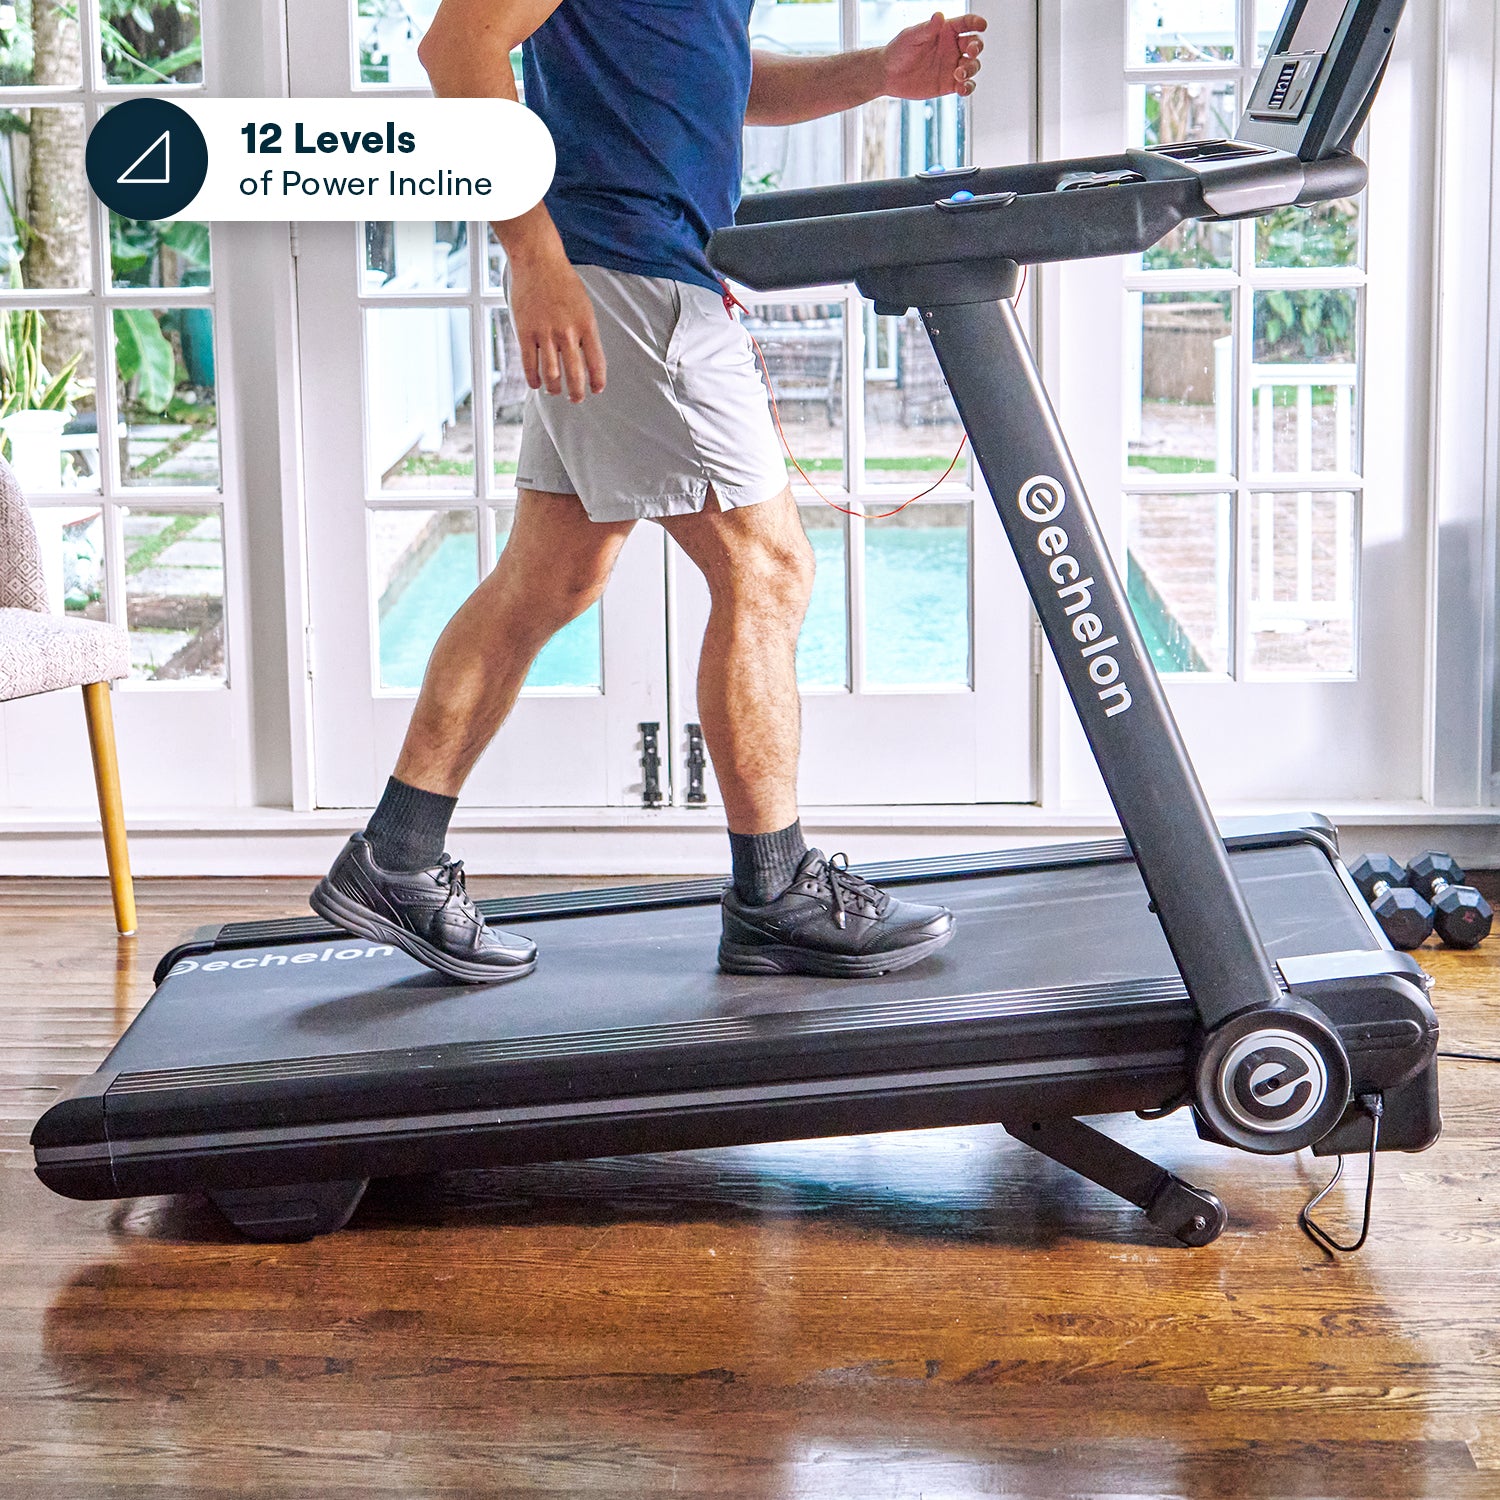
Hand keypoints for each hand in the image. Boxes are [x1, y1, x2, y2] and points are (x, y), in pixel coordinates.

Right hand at [507, 242, 606, 401]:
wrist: (539, 261)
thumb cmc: (563, 283)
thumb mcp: (584, 306)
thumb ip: (585, 332)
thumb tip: (586, 359)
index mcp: (586, 325)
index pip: (596, 362)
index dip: (597, 381)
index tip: (597, 390)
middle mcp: (567, 332)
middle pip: (575, 374)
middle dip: (577, 392)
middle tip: (576, 399)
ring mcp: (545, 333)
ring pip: (551, 374)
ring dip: (554, 388)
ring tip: (555, 392)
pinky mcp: (525, 332)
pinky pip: (529, 364)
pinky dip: (533, 379)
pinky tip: (536, 384)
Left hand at [882, 11, 985, 99]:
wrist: (889, 75)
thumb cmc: (899, 50)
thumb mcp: (911, 36)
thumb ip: (927, 28)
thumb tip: (939, 16)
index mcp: (946, 31)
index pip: (966, 24)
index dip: (976, 23)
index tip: (982, 25)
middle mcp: (953, 47)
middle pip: (975, 45)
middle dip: (977, 47)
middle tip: (971, 52)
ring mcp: (953, 66)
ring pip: (973, 66)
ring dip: (971, 69)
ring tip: (959, 74)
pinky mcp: (949, 84)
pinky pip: (966, 86)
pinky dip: (968, 88)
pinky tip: (962, 89)